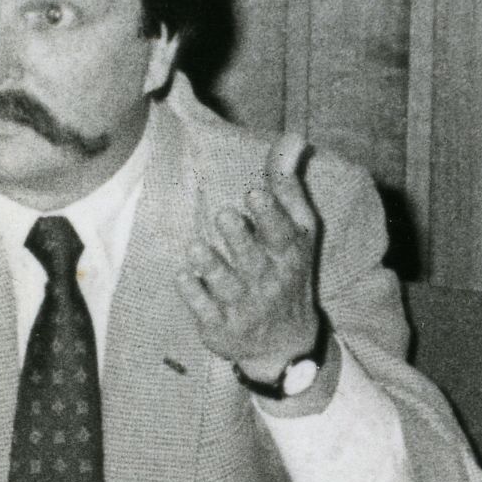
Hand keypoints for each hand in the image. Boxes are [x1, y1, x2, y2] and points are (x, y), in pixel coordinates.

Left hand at [184, 135, 325, 373]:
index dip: (270, 215)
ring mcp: (244, 308)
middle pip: (253, 260)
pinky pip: (205, 311)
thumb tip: (292, 137)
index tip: (255, 194)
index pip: (283, 235)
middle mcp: (269, 282)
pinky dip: (194, 295)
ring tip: (197, 247)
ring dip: (211, 267)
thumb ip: (288, 185)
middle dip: (239, 239)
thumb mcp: (298, 230)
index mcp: (290, 256)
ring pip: (226, 286)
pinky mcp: (220, 327)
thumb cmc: (288, 272)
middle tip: (224, 215)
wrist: (285, 343)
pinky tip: (183, 277)